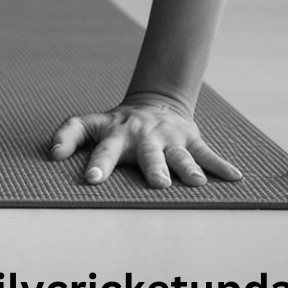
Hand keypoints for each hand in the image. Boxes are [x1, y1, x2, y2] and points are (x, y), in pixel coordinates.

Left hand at [49, 92, 242, 187]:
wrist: (155, 103)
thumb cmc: (116, 124)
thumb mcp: (89, 124)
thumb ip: (68, 134)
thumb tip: (52, 154)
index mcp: (116, 134)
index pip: (102, 148)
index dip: (99, 163)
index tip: (92, 179)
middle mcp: (143, 136)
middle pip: (147, 154)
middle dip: (153, 168)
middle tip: (157, 184)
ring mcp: (169, 139)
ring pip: (179, 156)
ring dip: (188, 169)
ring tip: (196, 183)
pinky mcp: (191, 140)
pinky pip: (207, 154)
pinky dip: (221, 166)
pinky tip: (235, 177)